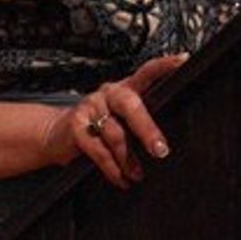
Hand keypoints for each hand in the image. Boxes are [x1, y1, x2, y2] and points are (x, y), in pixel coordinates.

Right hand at [43, 54, 187, 188]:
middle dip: (147, 130)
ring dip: (128, 160)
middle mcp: (109, 92)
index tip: (183, 61)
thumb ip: (139, 123)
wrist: (57, 134)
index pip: (147, 72)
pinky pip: (99, 150)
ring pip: (115, 134)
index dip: (164, 65)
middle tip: (160, 151)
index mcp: (126, 88)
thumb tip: (164, 147)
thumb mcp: (120, 120)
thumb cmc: (99, 128)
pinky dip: (112, 168)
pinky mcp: (76, 125)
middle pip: (131, 105)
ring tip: (137, 175)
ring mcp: (91, 106)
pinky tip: (120, 178)